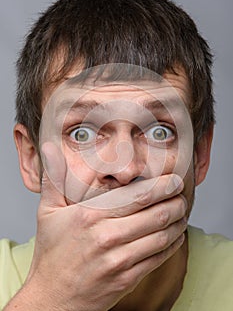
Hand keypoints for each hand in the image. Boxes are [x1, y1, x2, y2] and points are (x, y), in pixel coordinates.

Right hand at [5, 143, 186, 310]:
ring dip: (178, 222)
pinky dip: (172, 244)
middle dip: (176, 201)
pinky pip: (158, 258)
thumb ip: (54, 178)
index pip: (137, 196)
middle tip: (181, 194)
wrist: (52, 298)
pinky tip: (175, 235)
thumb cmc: (51, 253)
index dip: (162, 186)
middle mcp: (107, 237)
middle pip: (156, 214)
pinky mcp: (127, 279)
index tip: (174, 180)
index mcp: (90, 216)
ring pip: (162, 236)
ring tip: (182, 212)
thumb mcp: (47, 212)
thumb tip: (49, 149)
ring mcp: (119, 260)